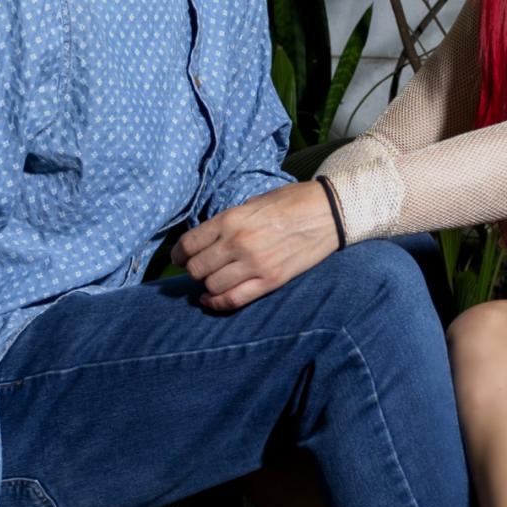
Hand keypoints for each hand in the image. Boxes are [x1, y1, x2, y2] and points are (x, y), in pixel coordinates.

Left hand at [172, 180, 339, 311]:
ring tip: (210, 282)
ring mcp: (254, 264)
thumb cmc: (290, 202)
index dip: (178, 254)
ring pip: (211, 286)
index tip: (179, 258)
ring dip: (206, 286)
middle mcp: (238, 243)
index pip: (189, 244)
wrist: (327, 212)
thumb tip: (207, 240)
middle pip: (197, 268)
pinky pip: (233, 299)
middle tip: (198, 269)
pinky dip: (216, 303)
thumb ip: (228, 222)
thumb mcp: (252, 203)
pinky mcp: (270, 280)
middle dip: (193, 270)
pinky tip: (210, 300)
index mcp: (231, 219)